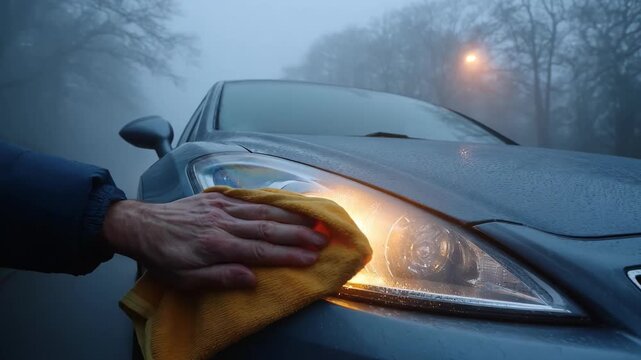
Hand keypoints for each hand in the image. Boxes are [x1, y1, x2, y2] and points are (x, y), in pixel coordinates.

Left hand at [102, 192, 326, 290]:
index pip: (260, 250)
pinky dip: (271, 200)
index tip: (311, 258)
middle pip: (267, 228)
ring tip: (313, 218)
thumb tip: (253, 280)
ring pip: (262, 210)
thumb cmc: (163, 257)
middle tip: (323, 238)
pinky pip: (249, 198)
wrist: (141, 225)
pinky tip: (285, 202)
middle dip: (298, 233)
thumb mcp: (185, 278)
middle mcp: (224, 223)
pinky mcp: (217, 198)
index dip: (288, 254)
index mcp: (217, 245)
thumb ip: (219, 277)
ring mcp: (222, 207)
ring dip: (290, 215)